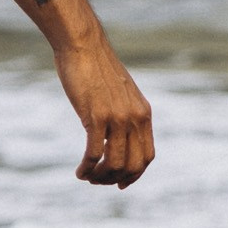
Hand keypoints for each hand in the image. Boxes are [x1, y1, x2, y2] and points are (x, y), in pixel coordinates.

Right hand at [56, 35, 153, 188]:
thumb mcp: (120, 93)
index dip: (135, 174)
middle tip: (99, 181)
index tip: (120, 182)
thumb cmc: (96, 67)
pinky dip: (87, 168)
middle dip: (116, 179)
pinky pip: (94, 154)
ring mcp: (116, 118)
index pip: (147, 155)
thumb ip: (124, 114)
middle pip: (133, 165)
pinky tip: (79, 171)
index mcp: (143, 112)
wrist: (83, 45)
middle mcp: (134, 117)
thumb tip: (117, 138)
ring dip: (100, 177)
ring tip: (87, 177)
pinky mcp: (96, 116)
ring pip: (114, 164)